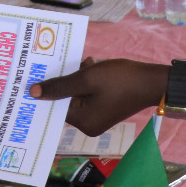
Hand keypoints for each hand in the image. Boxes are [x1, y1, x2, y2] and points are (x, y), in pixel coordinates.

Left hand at [29, 56, 167, 135]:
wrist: (153, 81)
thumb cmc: (120, 79)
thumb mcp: (86, 79)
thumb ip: (60, 86)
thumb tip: (32, 93)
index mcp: (83, 122)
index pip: (56, 106)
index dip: (49, 89)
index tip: (40, 73)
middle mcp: (88, 125)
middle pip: (66, 101)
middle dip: (66, 81)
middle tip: (66, 62)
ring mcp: (98, 118)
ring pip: (77, 95)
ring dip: (78, 78)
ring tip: (85, 62)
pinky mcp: (106, 109)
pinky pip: (89, 95)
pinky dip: (88, 81)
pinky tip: (91, 65)